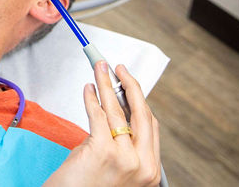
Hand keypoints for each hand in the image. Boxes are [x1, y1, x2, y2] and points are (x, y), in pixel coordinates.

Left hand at [43, 62, 160, 186]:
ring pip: (118, 111)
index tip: (130, 85)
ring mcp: (125, 160)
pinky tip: (88, 88)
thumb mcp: (113, 168)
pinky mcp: (103, 152)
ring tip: (100, 69)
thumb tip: (111, 111)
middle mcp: (143, 166)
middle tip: (119, 69)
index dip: (140, 101)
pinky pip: (98, 116)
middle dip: (130, 86)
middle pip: (141, 115)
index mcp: (150, 171)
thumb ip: (118, 145)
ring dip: (107, 84)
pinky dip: (91, 98)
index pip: (150, 126)